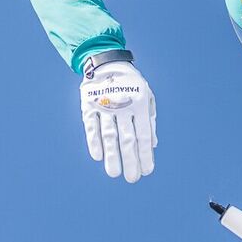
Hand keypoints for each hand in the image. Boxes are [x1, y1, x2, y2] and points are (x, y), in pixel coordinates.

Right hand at [80, 59, 155, 181]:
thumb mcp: (147, 97)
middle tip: (132, 178)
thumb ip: (150, 121)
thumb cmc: (131, 85)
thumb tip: (153, 146)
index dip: (145, 154)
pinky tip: (98, 156)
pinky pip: (91, 126)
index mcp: (140, 104)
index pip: (144, 135)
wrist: (107, 62)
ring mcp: (105, 105)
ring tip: (115, 173)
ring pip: (109, 135)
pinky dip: (94, 141)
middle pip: (128, 138)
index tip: (146, 171)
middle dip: (130, 160)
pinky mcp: (88, 105)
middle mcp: (123, 105)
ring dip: (112, 155)